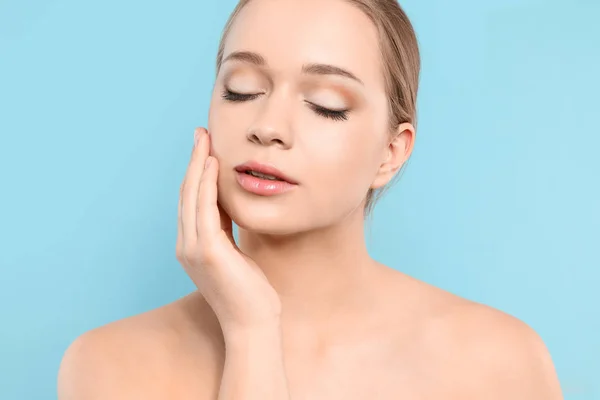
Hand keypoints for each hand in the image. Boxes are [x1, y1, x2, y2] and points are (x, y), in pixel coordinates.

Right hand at [176, 127, 280, 334]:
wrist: (253, 323)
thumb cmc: (250, 291)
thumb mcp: (236, 254)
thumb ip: (227, 230)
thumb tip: (229, 206)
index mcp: (192, 246)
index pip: (191, 201)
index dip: (197, 172)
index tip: (205, 148)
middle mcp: (186, 245)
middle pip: (187, 193)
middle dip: (194, 161)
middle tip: (201, 133)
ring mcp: (193, 249)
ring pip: (192, 196)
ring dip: (198, 165)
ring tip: (206, 139)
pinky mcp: (208, 252)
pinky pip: (204, 209)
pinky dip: (207, 184)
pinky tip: (214, 164)